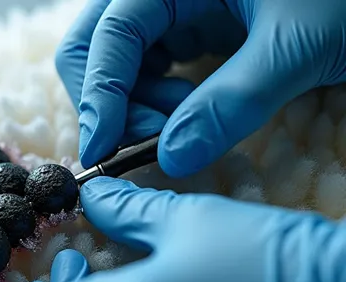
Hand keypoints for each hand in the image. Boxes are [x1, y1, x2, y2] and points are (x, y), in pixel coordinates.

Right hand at [55, 0, 345, 175]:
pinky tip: (184, 111)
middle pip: (94, 45)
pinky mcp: (185, 28)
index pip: (110, 35)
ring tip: (179, 125)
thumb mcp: (295, 46)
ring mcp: (170, 8)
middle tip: (147, 142)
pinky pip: (143, 68)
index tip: (102, 152)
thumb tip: (171, 159)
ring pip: (114, 62)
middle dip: (107, 101)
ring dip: (130, 105)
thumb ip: (232, 102)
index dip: (99, 96)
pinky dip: (149, 101)